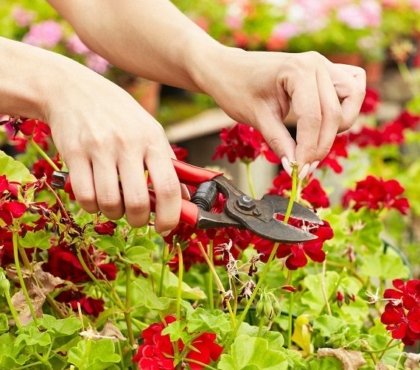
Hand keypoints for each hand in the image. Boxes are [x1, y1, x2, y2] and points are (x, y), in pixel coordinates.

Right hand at [46, 60, 180, 231]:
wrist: (73, 90)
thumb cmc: (118, 115)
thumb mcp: (149, 130)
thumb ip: (167, 163)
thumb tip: (184, 198)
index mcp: (152, 139)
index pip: (169, 187)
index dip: (170, 216)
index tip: (165, 228)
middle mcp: (128, 144)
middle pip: (138, 202)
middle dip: (139, 220)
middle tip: (136, 218)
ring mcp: (99, 148)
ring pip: (109, 203)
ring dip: (114, 214)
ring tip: (115, 205)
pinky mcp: (73, 153)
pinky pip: (85, 196)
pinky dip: (92, 207)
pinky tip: (95, 198)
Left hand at [197, 48, 365, 176]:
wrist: (228, 69)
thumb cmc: (237, 88)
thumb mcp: (257, 118)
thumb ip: (279, 142)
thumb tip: (295, 167)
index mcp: (298, 70)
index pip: (313, 118)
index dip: (308, 150)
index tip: (299, 172)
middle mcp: (317, 63)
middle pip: (335, 113)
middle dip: (321, 145)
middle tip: (304, 167)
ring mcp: (324, 65)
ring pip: (352, 98)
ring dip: (339, 124)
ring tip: (315, 142)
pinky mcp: (325, 71)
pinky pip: (351, 87)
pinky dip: (346, 105)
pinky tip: (327, 121)